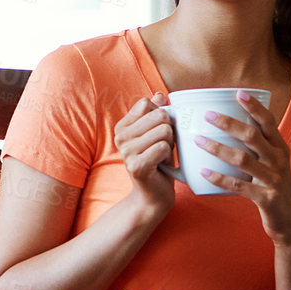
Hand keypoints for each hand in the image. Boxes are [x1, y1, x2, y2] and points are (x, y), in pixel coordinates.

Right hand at [112, 91, 176, 216]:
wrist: (153, 196)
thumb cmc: (157, 162)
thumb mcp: (156, 133)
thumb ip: (156, 113)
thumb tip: (160, 94)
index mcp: (122, 127)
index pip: (147, 103)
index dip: (161, 115)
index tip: (158, 132)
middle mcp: (120, 137)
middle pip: (159, 115)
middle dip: (169, 130)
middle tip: (163, 147)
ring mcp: (126, 152)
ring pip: (164, 130)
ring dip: (170, 144)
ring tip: (162, 156)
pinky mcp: (137, 166)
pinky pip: (163, 147)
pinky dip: (168, 156)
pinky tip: (161, 165)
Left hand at [195, 91, 290, 245]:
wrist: (290, 222)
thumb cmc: (273, 189)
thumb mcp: (271, 165)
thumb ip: (256, 149)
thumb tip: (227, 130)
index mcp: (280, 148)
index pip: (269, 122)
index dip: (255, 107)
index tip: (238, 93)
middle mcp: (279, 160)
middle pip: (253, 136)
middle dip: (230, 123)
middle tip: (208, 115)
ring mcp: (274, 179)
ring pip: (243, 159)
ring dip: (218, 148)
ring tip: (199, 141)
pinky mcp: (267, 198)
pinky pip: (239, 185)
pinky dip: (220, 178)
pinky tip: (203, 173)